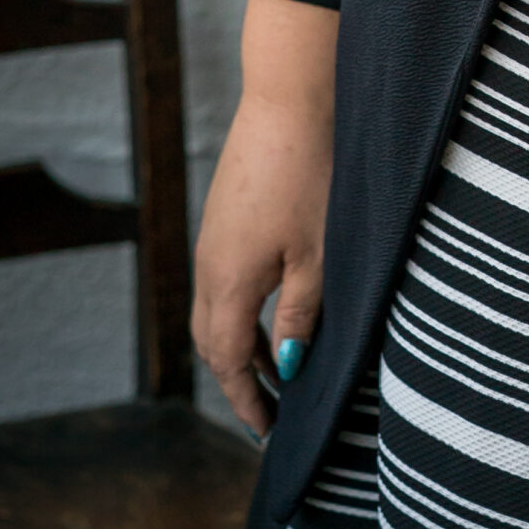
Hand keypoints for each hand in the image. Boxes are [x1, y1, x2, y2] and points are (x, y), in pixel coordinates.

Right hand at [192, 0, 337, 436]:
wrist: (293, 97)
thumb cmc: (314, 175)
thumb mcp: (318, 256)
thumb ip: (300, 315)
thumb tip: (284, 368)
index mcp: (226, 281)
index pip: (225, 359)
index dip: (245, 399)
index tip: (267, 432)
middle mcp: (209, 262)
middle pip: (211, 339)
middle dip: (238, 378)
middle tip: (270, 410)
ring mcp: (215, 235)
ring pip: (216, 307)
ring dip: (241, 342)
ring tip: (277, 368)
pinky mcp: (227, 214)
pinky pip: (225, 278)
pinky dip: (243, 307)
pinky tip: (276, 304)